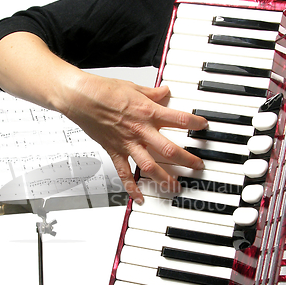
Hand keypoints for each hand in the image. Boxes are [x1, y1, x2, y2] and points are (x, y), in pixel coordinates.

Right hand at [61, 73, 207, 203]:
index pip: (179, 119)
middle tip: (198, 166)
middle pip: (169, 149)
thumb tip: (165, 91)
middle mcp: (141, 130)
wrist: (82, 98)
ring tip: (176, 187)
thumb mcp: (134, 87)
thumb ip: (153, 93)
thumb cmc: (104, 91)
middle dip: (187, 159)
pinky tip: (140, 197)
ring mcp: (128, 144)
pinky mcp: (115, 151)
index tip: (204, 127)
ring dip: (164, 178)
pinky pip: (125, 173)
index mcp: (148, 112)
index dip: (195, 124)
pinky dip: (132, 187)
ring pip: (150, 166)